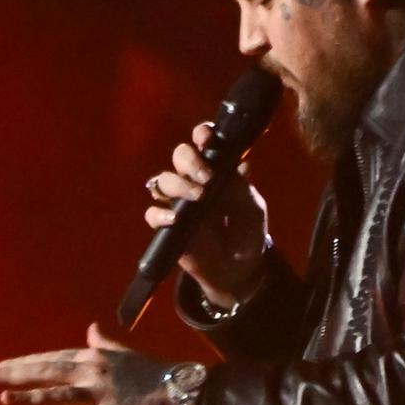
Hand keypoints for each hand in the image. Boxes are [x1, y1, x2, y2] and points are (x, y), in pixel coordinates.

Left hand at [0, 324, 191, 404]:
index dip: (25, 363)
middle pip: (47, 371)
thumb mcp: (127, 355)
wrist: (186, 393)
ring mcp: (102, 393)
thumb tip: (92, 328)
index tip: (1, 365)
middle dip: (15, 374)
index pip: (52, 359)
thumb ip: (105, 344)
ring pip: (58, 394)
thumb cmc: (158, 376)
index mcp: (95, 357)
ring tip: (3, 399)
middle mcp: (93, 371)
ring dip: (30, 397)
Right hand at [147, 121, 271, 309]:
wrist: (238, 269)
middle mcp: (194, 180)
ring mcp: (178, 203)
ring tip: (199, 197)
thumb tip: (238, 164)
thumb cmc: (247, 233)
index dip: (202, 135)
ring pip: (162, 180)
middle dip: (189, 160)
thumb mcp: (252, 209)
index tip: (206, 140)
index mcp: (217, 169)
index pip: (204, 143)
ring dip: (178, 184)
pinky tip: (176, 220)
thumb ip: (242, 187)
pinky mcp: (167, 227)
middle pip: (179, 155)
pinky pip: (152, 214)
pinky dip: (160, 214)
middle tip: (206, 176)